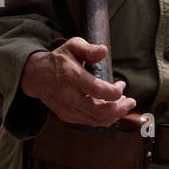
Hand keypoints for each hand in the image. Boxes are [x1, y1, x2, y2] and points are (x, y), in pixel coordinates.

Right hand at [21, 38, 135, 127]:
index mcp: (72, 77)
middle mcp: (69, 96)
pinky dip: (104, 118)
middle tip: (131, 102)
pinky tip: (111, 109)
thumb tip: (104, 51)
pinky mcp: (67, 116)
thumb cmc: (59, 59)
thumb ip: (89, 49)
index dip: (115, 91)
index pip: (98, 90)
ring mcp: (67, 108)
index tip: (122, 84)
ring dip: (114, 114)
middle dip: (120, 109)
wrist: (36, 76)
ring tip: (123, 104)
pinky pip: (90, 122)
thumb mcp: (72, 46)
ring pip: (96, 120)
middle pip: (100, 111)